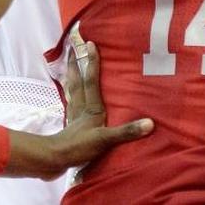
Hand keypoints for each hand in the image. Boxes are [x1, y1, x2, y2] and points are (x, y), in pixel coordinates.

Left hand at [4, 40, 151, 179]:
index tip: (90, 43)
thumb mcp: (104, 141)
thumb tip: (150, 123)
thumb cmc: (78, 148)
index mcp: (91, 108)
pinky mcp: (69, 127)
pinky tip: (72, 98)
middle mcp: (81, 108)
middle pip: (77, 81)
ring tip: (70, 66)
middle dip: (75, 64)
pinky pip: (71, 105)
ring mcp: (73, 117)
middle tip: (72, 47)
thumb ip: (126, 132)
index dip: (92, 62)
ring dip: (71, 77)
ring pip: (72, 92)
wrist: (54, 161)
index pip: (91, 81)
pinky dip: (71, 97)